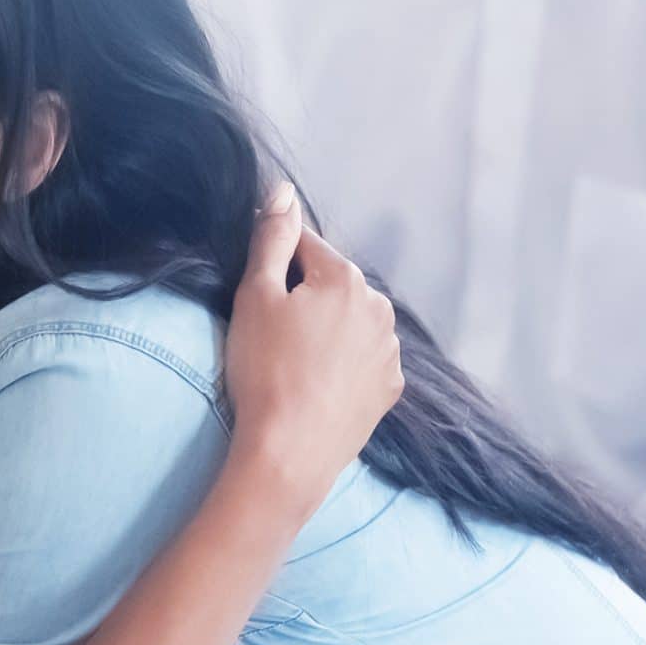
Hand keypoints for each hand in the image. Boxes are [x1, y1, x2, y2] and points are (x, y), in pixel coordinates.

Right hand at [223, 184, 402, 517]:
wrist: (289, 454)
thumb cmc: (264, 370)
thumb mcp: (255, 296)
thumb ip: (273, 238)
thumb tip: (284, 190)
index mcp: (346, 277)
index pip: (305, 246)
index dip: (274, 268)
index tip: (256, 300)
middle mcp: (380, 307)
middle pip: (331, 284)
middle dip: (303, 298)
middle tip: (270, 337)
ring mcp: (390, 351)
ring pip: (349, 321)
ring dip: (324, 330)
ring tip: (292, 365)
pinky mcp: (390, 388)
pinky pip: (362, 358)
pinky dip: (341, 363)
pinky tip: (315, 384)